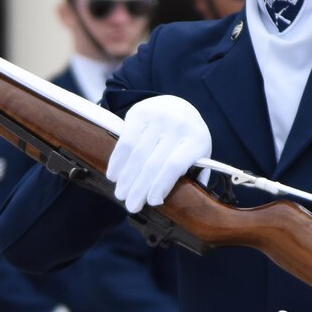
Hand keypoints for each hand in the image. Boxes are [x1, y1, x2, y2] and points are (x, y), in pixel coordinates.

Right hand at [105, 95, 210, 213]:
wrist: (177, 105)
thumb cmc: (187, 138)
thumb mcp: (199, 153)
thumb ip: (195, 175)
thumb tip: (189, 205)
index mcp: (196, 140)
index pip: (174, 166)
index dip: (161, 186)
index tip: (151, 202)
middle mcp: (178, 126)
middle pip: (153, 163)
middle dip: (139, 188)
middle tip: (130, 205)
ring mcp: (158, 118)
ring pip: (136, 154)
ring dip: (126, 178)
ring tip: (120, 194)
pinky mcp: (140, 113)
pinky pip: (125, 142)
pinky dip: (117, 161)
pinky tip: (113, 175)